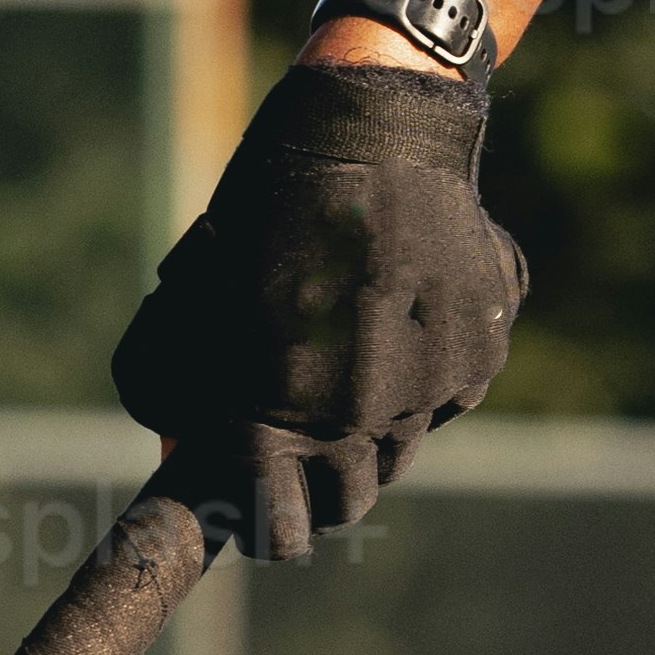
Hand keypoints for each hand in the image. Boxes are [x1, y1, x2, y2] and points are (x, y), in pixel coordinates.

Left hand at [108, 55, 527, 561]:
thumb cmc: (263, 211)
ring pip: (396, 449)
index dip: (263, 525)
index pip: (280, 527)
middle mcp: (364, 411)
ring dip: (363, 426)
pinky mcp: (483, 351)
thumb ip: (171, 387)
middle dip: (314, 486)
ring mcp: (435, 386)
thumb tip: (182, 453)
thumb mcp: (192, 297)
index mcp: (283, 408)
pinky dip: (419, 374)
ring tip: (340, 352)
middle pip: (348, 503)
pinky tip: (396, 308)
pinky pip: (446, 397)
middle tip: (293, 440)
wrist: (374, 127)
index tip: (254, 511)